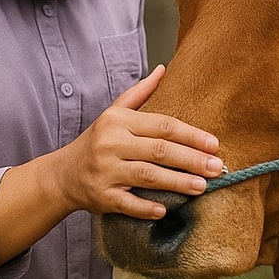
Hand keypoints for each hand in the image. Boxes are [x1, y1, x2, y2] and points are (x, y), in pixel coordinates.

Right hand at [52, 64, 224, 219]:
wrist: (61, 175)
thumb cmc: (97, 141)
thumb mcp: (114, 113)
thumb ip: (140, 92)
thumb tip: (163, 68)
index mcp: (119, 122)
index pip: (162, 125)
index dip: (191, 135)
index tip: (214, 144)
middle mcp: (111, 144)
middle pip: (159, 150)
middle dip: (191, 159)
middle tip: (217, 167)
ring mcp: (105, 171)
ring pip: (147, 176)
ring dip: (177, 182)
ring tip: (202, 186)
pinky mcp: (101, 197)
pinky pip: (127, 203)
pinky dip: (146, 208)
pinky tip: (165, 209)